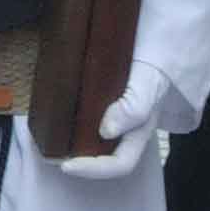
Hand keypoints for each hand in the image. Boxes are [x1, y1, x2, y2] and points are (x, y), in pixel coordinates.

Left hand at [58, 60, 171, 180]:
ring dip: (74, 145)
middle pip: (106, 158)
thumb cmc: (157, 61)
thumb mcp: (149, 81)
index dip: (95, 171)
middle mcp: (129, 127)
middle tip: (51, 155)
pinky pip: (89, 118)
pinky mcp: (105, 98)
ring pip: (96, 141)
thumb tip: (106, 132)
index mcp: (140, 130)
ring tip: (50, 141)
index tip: (66, 166)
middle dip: (80, 162)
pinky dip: (72, 122)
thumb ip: (135, 105)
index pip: (120, 164)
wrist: (158, 39)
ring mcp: (118, 114)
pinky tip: (58, 116)